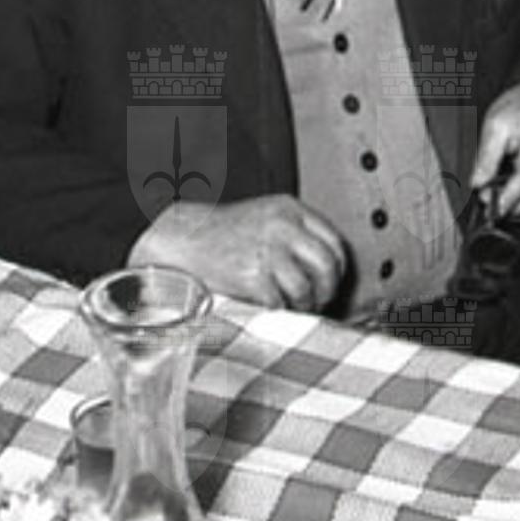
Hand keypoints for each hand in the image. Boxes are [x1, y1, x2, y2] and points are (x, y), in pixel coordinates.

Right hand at [129, 194, 347, 311]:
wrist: (182, 238)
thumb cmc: (223, 233)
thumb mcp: (265, 218)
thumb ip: (294, 233)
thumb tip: (325, 267)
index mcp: (290, 209)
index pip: (334, 242)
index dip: (337, 269)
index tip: (331, 282)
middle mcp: (283, 226)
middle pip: (327, 265)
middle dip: (326, 291)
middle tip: (317, 302)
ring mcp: (268, 250)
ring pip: (307, 287)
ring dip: (304, 306)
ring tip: (294, 308)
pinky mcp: (252, 275)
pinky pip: (280, 302)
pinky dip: (280, 311)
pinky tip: (271, 309)